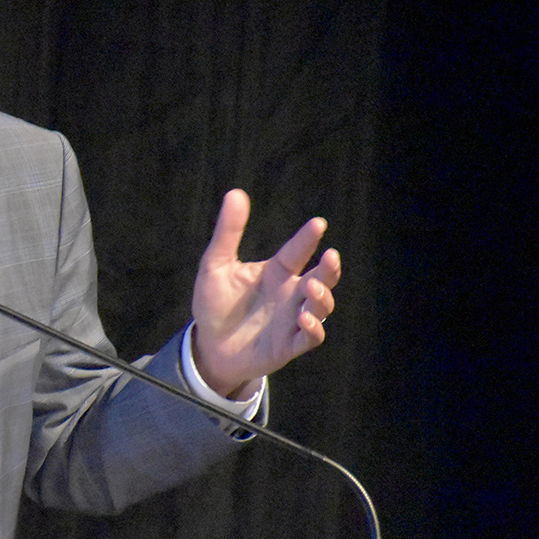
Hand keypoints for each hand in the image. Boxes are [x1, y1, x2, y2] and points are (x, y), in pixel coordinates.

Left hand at [191, 188, 341, 397]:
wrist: (208, 346)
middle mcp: (290, 293)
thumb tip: (235, 192)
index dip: (308, 238)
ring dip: (322, 298)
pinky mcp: (289, 345)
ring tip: (311, 288)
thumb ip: (228, 233)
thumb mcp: (216, 266)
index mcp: (276, 272)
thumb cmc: (216, 304)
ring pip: (321, 307)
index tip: (318, 223)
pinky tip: (304, 319)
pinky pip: (310, 338)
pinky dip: (312, 329)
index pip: (297, 252)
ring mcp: (292, 320)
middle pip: (321, 278)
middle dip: (329, 269)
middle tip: (330, 256)